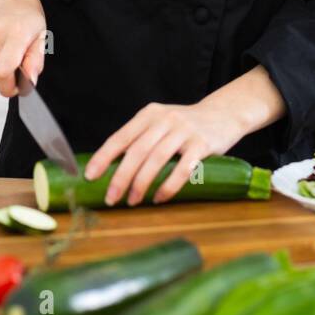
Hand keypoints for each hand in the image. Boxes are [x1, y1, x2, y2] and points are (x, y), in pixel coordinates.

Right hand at [0, 0, 46, 96]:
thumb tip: (31, 80)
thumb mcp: (41, 33)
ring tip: (8, 56)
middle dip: (3, 83)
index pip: (3, 72)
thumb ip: (36, 59)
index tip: (18, 87)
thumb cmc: (27, 11)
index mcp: (16, 33)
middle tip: (16, 75)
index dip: (10, 87)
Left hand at [84, 98, 244, 207]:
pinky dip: (168, 186)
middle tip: (111, 198)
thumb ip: (142, 138)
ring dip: (141, 184)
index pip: (120, 137)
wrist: (224, 113)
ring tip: (133, 201)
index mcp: (149, 114)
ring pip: (156, 160)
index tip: (90, 176)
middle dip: (120, 177)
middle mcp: (165, 119)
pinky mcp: (202, 144)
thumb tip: (112, 169)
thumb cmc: (186, 124)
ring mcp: (184, 131)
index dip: (103, 157)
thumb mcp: (161, 122)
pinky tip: (159, 198)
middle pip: (137, 151)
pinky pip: (182, 169)